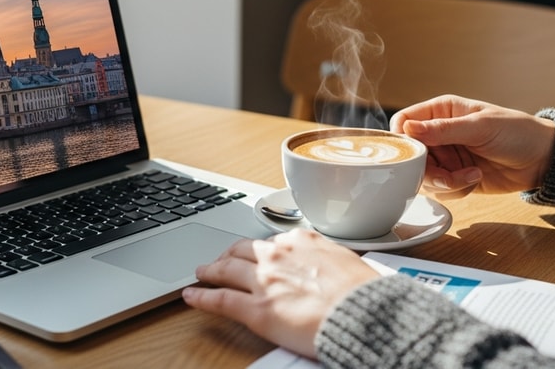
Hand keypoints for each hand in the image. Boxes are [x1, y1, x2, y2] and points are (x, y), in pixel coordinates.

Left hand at [183, 229, 380, 358]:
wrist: (363, 314)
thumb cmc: (364, 294)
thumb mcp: (349, 263)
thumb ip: (329, 260)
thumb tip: (329, 267)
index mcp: (304, 240)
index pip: (272, 241)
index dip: (260, 249)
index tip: (256, 252)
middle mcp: (279, 254)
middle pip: (243, 249)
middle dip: (230, 253)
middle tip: (223, 258)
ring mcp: (264, 280)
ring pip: (226, 269)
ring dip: (211, 269)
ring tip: (203, 272)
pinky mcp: (255, 308)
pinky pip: (220, 299)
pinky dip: (201, 297)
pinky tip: (191, 296)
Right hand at [391, 94, 554, 199]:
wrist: (542, 160)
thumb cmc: (516, 132)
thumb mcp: (480, 127)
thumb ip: (443, 129)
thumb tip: (408, 128)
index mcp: (441, 111)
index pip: (404, 122)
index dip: (403, 140)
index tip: (415, 155)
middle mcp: (439, 134)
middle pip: (410, 156)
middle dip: (427, 170)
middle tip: (448, 173)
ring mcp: (447, 157)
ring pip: (423, 176)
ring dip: (445, 182)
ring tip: (471, 174)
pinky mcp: (455, 177)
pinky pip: (441, 190)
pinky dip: (455, 190)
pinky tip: (475, 179)